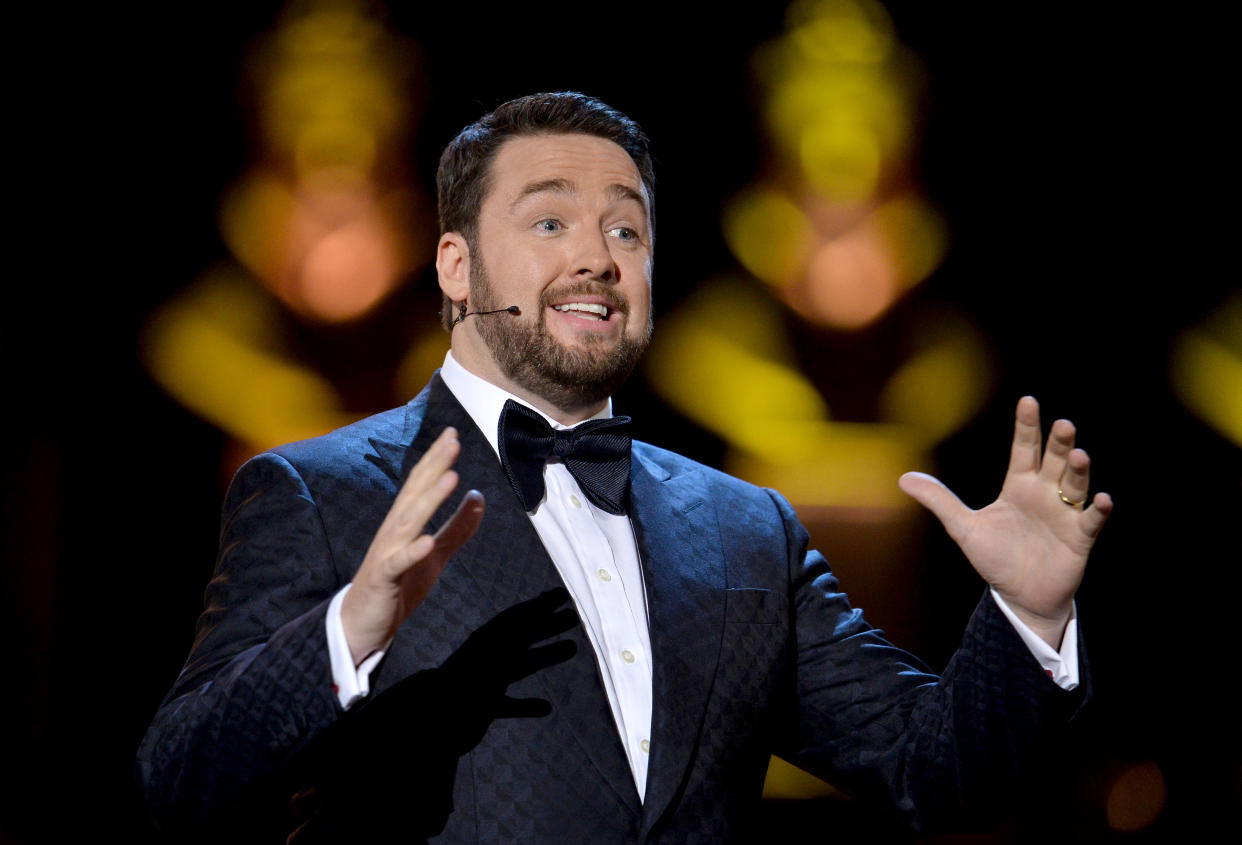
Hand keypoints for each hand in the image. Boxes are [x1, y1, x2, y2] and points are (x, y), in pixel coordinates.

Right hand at [341, 427, 484, 664]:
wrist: (362, 624)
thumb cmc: (398, 586)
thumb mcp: (435, 555)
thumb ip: (457, 528)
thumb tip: (479, 498)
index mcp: (404, 523)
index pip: (421, 484)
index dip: (436, 459)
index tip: (452, 434)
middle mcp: (393, 531)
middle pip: (414, 493)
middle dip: (434, 466)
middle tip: (452, 440)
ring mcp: (386, 553)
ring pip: (408, 521)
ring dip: (429, 500)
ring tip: (451, 477)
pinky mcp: (383, 578)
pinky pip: (398, 564)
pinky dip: (412, 552)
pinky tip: (427, 542)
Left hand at [898, 396, 1112, 646]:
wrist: (1020, 596)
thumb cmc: (996, 558)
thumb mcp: (964, 528)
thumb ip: (940, 501)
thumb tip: (903, 478)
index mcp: (1019, 486)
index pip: (1024, 450)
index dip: (1026, 427)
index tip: (1028, 401)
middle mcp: (1045, 494)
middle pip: (1054, 461)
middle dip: (1059, 443)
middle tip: (1063, 424)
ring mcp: (1065, 514)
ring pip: (1074, 485)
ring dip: (1079, 471)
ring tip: (1079, 454)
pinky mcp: (1079, 538)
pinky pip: (1091, 521)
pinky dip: (1098, 510)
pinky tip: (1104, 499)